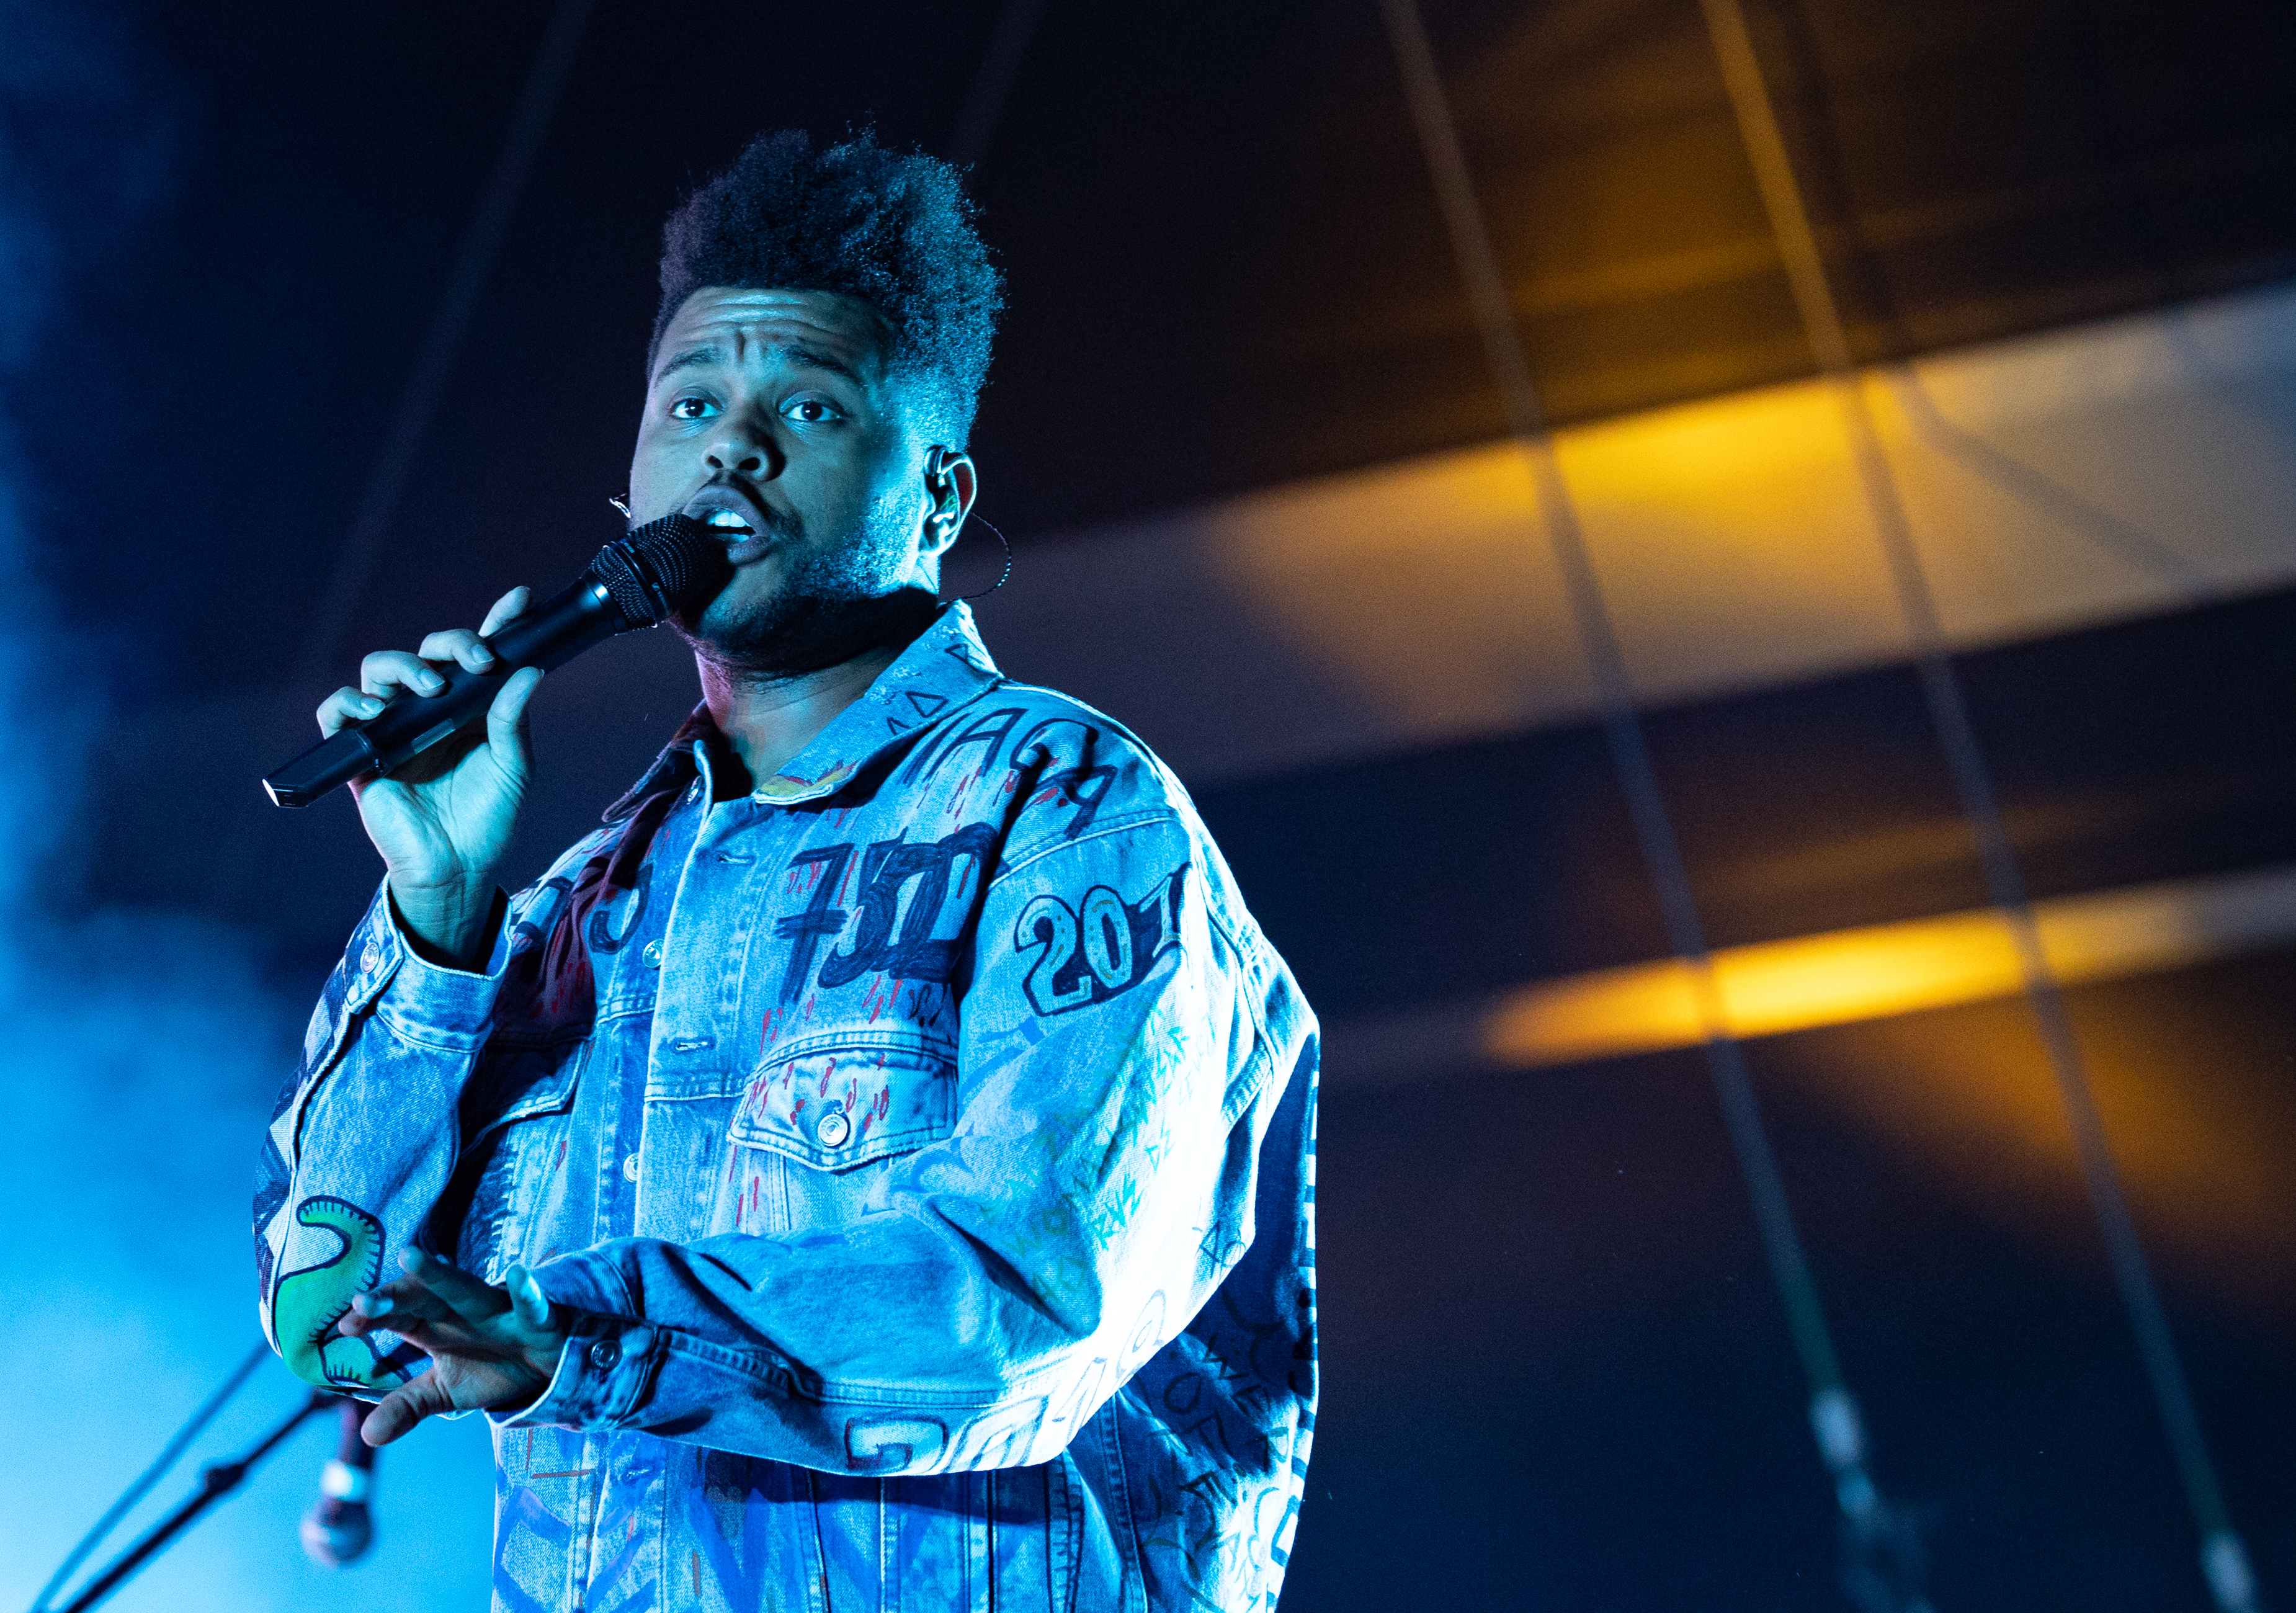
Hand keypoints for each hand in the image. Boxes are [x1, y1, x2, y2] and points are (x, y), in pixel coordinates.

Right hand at [317, 587, 542, 965]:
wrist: (458, 868)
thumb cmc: (486, 819)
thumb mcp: (512, 767)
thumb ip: (513, 720)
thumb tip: (528, 672)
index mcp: (470, 707)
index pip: (477, 656)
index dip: (497, 624)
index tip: (521, 601)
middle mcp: (430, 710)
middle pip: (427, 652)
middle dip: (452, 644)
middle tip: (478, 660)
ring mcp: (394, 727)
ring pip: (380, 669)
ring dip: (404, 667)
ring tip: (431, 686)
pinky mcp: (362, 753)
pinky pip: (336, 714)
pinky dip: (348, 703)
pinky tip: (375, 709)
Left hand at [336, 1247, 569, 1446]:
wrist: (548, 1366)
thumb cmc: (490, 1368)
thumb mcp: (445, 1392)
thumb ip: (407, 1407)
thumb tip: (366, 1436)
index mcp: (434, 1325)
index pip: (397, 1316)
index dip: (373, 1317)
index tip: (345, 1326)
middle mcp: (460, 1311)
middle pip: (421, 1297)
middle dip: (394, 1296)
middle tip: (362, 1301)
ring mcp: (498, 1311)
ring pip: (465, 1289)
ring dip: (438, 1275)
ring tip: (408, 1256)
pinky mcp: (537, 1317)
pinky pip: (531, 1303)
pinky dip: (526, 1290)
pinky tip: (517, 1272)